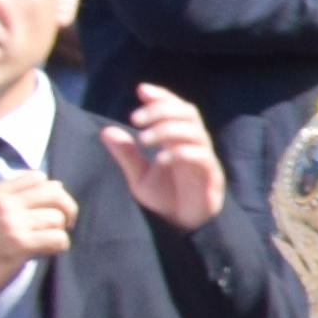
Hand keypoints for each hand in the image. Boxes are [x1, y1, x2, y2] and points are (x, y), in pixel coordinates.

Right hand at [0, 169, 74, 291]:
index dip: (51, 191)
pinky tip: (48, 250)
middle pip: (55, 194)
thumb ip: (17, 196)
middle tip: (65, 223)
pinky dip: (59, 245)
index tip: (49, 206)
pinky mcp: (20, 244)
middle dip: (67, 208)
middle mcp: (5, 204)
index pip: (37, 177)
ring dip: (59, 231)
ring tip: (48, 239)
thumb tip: (57, 184)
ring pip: (57, 218)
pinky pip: (57, 238)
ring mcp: (13, 223)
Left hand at [103, 87, 225, 230]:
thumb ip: (126, 155)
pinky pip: (199, 156)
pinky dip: (178, 152)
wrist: (183, 227)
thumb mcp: (138, 177)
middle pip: (187, 113)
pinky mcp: (210, 176)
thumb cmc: (165, 200)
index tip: (141, 90)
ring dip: (167, 130)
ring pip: (194, 131)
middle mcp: (195, 145)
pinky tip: (159, 159)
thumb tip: (107, 131)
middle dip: (161, 110)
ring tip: (143, 140)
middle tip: (135, 119)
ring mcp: (205, 159)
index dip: (162, 96)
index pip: (177, 109)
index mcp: (179, 141)